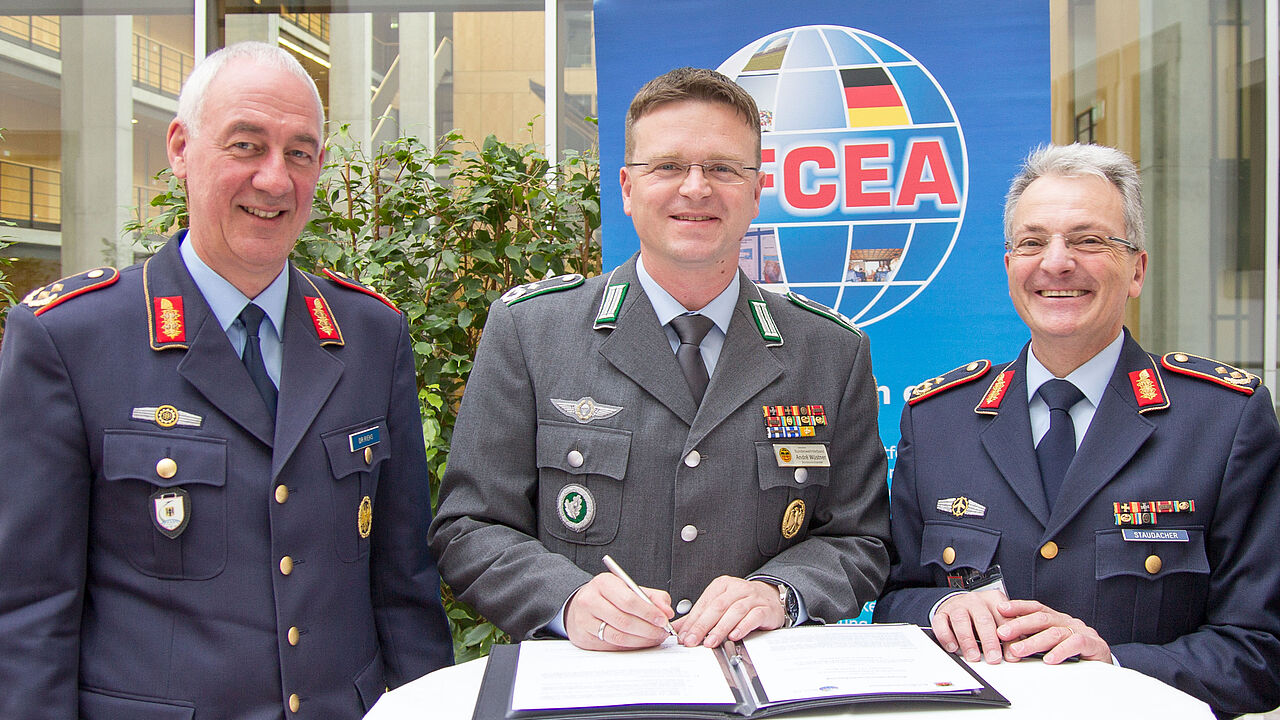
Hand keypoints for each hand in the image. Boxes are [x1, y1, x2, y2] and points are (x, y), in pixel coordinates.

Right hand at [564, 573, 673, 650]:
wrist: (581, 604)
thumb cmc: (608, 596)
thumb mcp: (629, 588)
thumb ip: (653, 596)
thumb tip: (667, 611)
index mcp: (603, 583)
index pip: (629, 600)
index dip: (649, 612)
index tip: (663, 620)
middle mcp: (590, 601)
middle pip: (624, 621)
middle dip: (648, 629)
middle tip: (662, 632)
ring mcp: (584, 621)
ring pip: (618, 636)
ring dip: (642, 640)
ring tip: (654, 638)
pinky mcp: (584, 638)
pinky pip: (612, 646)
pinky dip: (631, 646)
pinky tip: (641, 642)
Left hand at [672, 577, 785, 647]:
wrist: (770, 597)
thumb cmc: (742, 601)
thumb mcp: (719, 605)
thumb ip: (699, 617)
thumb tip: (678, 629)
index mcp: (722, 585)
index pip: (704, 603)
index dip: (692, 621)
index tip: (684, 635)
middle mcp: (737, 588)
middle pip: (717, 607)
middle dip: (702, 626)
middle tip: (693, 640)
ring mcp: (752, 597)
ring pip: (734, 612)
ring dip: (720, 628)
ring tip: (710, 642)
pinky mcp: (765, 608)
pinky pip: (753, 616)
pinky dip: (743, 627)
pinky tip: (734, 636)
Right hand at [932, 590, 1010, 662]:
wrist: (959, 602)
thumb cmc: (983, 613)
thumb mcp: (1000, 618)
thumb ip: (1011, 632)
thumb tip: (1018, 652)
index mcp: (993, 599)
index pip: (1004, 619)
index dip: (1009, 639)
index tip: (1011, 656)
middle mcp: (975, 600)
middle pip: (983, 619)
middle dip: (989, 641)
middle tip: (993, 658)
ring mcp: (957, 606)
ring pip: (961, 620)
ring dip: (968, 640)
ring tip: (973, 656)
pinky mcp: (942, 613)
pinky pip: (940, 623)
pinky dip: (946, 636)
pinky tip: (953, 647)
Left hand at [995, 599, 1111, 663]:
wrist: (1106, 663)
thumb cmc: (1075, 653)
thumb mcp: (1052, 643)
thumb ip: (1034, 638)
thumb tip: (1006, 638)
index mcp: (1057, 619)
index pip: (1036, 608)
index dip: (1018, 607)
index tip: (1001, 609)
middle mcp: (1068, 622)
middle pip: (1042, 619)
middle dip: (1019, 625)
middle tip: (1002, 632)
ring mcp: (1081, 632)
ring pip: (1055, 633)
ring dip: (1033, 642)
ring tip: (1017, 650)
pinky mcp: (1094, 645)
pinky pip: (1075, 644)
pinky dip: (1060, 651)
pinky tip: (1049, 659)